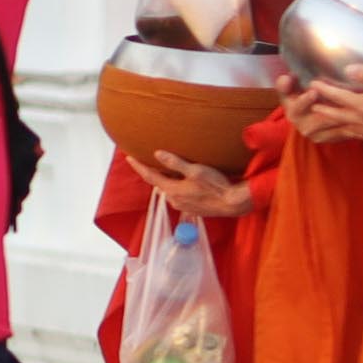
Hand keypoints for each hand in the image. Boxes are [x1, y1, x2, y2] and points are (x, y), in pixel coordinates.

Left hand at [134, 152, 255, 217]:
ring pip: (170, 190)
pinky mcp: (192, 208)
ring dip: (167, 180)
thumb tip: (157, 154)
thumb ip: (175, 163)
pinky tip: (185, 181)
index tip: (129, 157)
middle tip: (147, 160)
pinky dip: (178, 187)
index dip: (138, 166)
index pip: (149, 176)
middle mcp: (174, 200)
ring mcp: (183, 206)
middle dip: (153, 172)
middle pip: (159, 183)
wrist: (233, 203)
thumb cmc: (216, 186)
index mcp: (172, 190)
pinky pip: (179, 195)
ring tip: (168, 169)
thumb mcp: (195, 170)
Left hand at [288, 63, 362, 143]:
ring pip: (345, 127)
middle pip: (336, 115)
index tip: (312, 83)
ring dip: (332, 121)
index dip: (323, 89)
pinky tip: (348, 128)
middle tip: (309, 104)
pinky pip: (358, 135)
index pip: (336, 96)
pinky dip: (348, 131)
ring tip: (322, 116)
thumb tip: (347, 70)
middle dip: (321, 109)